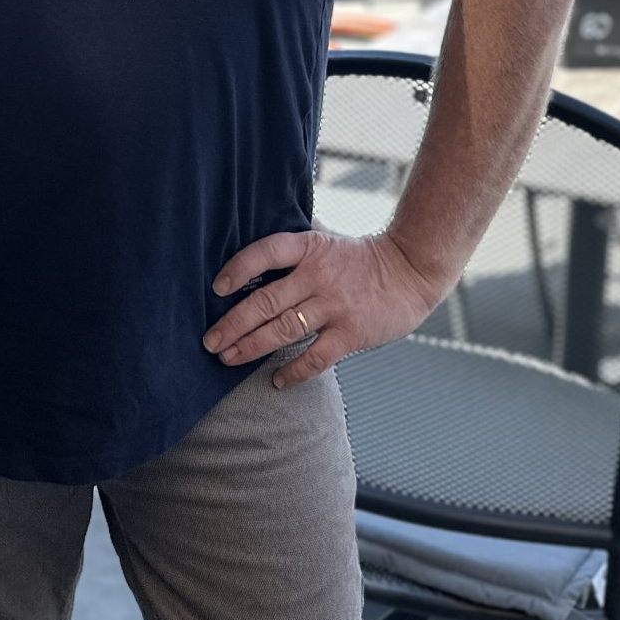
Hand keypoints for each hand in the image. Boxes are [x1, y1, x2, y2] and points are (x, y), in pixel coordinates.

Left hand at [201, 229, 451, 389]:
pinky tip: (276, 381)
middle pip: (266, 301)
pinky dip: (294, 372)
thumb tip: (251, 242)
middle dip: (233, 324)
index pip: (265, 252)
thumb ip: (294, 246)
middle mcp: (318, 275)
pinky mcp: (351, 334)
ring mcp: (334, 306)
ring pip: (284, 330)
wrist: (410, 271)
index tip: (216, 288)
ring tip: (228, 358)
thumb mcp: (324, 238)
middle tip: (209, 341)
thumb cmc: (359, 257)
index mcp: (308, 248)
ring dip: (251, 347)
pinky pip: (316, 358)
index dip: (238, 269)